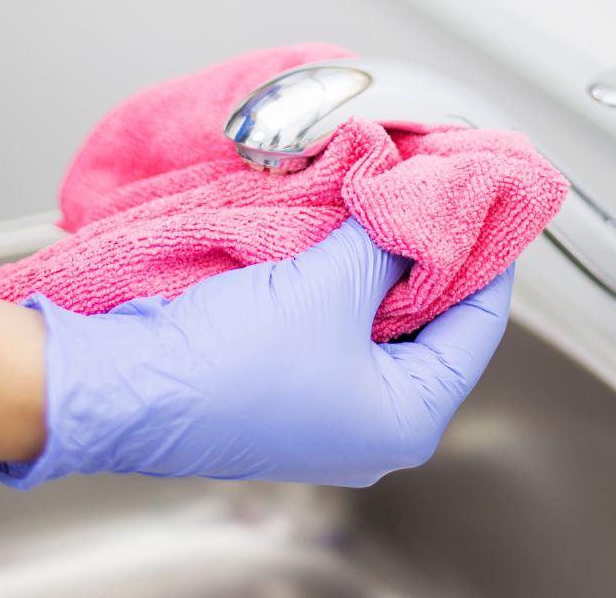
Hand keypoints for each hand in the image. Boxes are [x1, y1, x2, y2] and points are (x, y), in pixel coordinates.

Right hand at [0, 219, 514, 488]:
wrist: (129, 385)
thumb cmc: (230, 363)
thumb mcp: (330, 283)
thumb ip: (387, 238)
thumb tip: (417, 200)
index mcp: (408, 420)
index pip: (479, 324)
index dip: (486, 252)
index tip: (484, 197)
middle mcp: (374, 428)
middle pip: (430, 323)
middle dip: (425, 251)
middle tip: (429, 188)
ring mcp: (326, 413)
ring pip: (377, 321)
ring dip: (376, 262)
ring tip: (385, 197)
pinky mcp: (283, 391)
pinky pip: (332, 327)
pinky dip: (338, 281)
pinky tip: (335, 231)